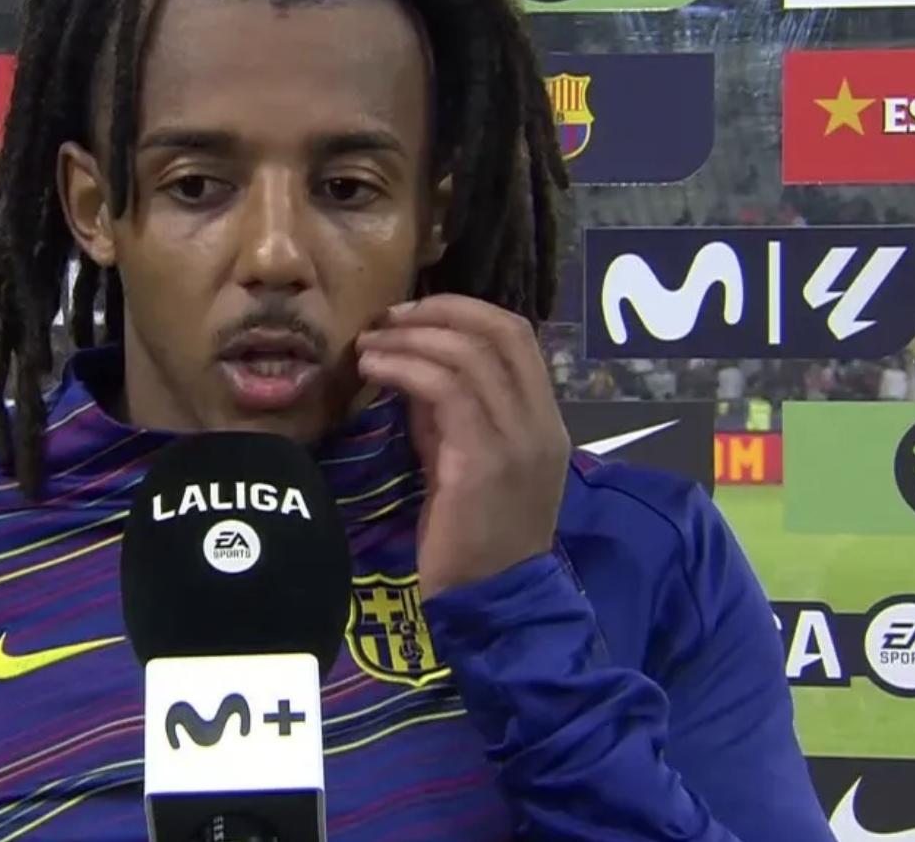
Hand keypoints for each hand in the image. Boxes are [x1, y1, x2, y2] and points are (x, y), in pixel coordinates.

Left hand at [355, 294, 570, 599]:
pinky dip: (405, 368)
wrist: (490, 604)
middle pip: (500, 331)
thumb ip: (450, 413)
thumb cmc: (473, 538)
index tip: (412, 314)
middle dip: (438, 312)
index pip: (517, 335)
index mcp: (544, 421)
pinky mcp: (482, 462)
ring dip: (411, 339)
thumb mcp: (466, 460)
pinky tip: (374, 370)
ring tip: (370, 345)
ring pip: (469, 355)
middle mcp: (540, 424)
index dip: (463, 311)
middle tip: (386, 319)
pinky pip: (446, 391)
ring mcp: (517, 441)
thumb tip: (411, 363)